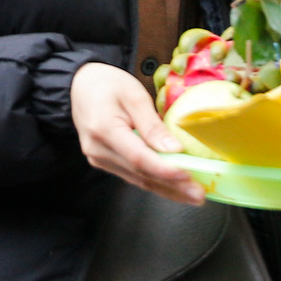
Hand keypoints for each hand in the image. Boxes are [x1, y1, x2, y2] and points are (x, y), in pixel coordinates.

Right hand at [70, 62, 204, 204]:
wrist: (81, 86)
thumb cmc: (108, 84)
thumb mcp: (134, 95)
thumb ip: (153, 124)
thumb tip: (174, 150)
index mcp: (104, 129)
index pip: (138, 157)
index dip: (165, 169)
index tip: (189, 175)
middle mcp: (98, 150)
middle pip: (140, 174)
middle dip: (173, 187)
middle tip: (199, 195)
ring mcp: (99, 159)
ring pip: (137, 180)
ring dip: (167, 190)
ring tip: (193, 195)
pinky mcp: (104, 162)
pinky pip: (132, 175)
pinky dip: (155, 181)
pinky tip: (174, 187)